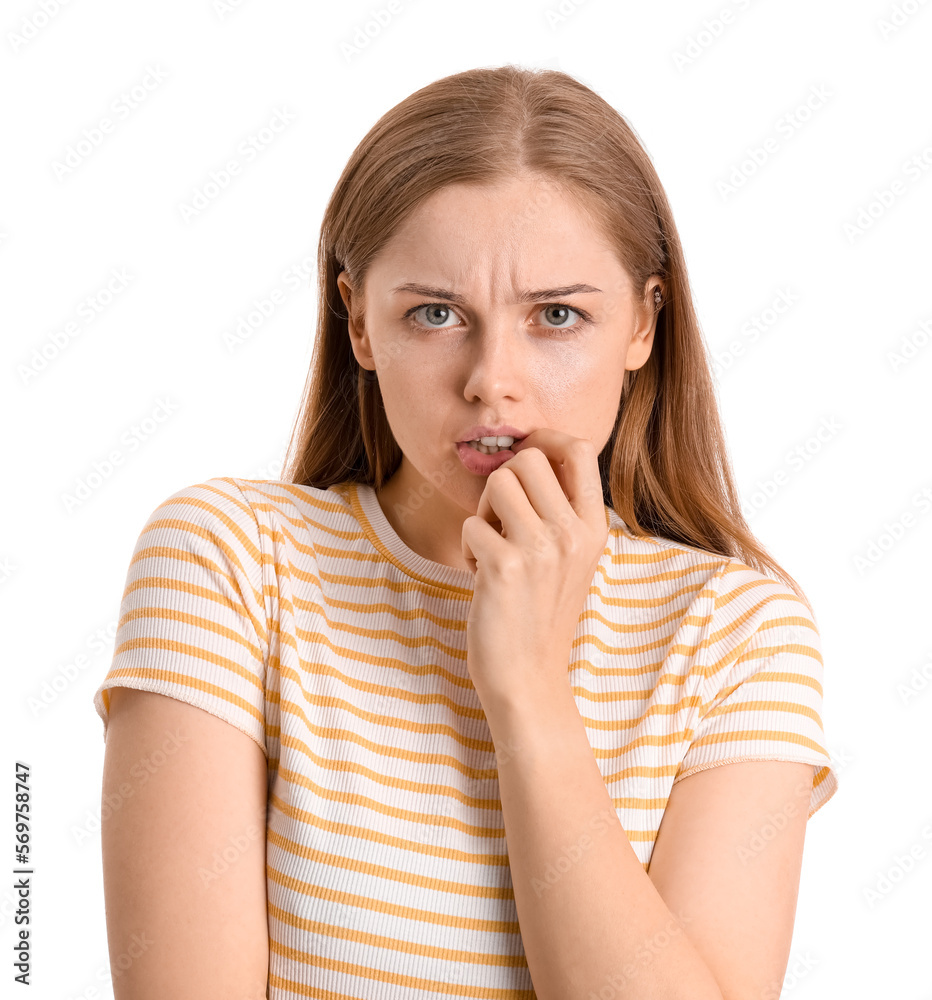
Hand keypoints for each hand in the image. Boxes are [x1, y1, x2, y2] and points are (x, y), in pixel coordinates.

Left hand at [460, 428, 608, 709]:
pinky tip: (482, 578)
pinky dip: (467, 547)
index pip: (581, 449)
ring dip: (483, 513)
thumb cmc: (540, 615)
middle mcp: (573, 533)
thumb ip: (560, 511)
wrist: (528, 680)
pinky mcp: (504, 567)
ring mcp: (541, 549)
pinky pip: (470, 524)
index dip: (546, 439)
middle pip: (529, 458)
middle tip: (501, 520)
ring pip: (497, 482)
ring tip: (491, 549)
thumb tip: (528, 455)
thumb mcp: (570, 559)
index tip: (526, 456)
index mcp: (594, 528)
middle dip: (504, 481)